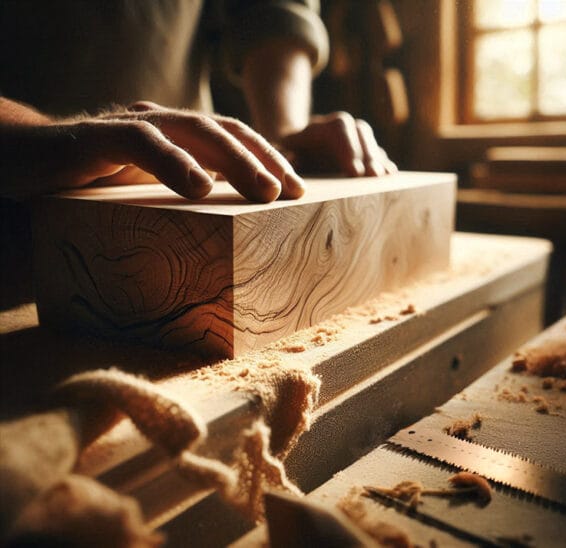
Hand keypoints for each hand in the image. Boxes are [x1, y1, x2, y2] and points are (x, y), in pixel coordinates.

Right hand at [0, 100, 303, 201]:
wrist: (16, 160)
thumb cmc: (86, 184)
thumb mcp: (143, 194)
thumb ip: (179, 204)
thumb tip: (228, 242)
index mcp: (177, 139)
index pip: (234, 140)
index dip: (269, 160)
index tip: (300, 191)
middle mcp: (161, 125)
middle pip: (225, 132)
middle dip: (264, 160)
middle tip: (294, 192)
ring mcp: (131, 125)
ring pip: (195, 131)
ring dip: (235, 160)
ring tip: (264, 191)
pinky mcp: (98, 136)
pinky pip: (142, 143)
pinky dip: (174, 163)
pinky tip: (200, 189)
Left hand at [280, 112, 396, 176]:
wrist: (292, 147)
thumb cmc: (284, 156)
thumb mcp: (278, 155)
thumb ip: (285, 157)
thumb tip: (293, 160)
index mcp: (316, 127)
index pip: (338, 128)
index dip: (349, 148)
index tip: (354, 173)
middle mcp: (338, 126)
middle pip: (359, 131)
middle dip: (368, 155)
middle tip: (374, 177)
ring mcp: (350, 135)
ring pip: (369, 139)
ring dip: (378, 158)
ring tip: (384, 179)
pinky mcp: (361, 147)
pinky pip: (376, 151)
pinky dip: (383, 164)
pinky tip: (390, 179)